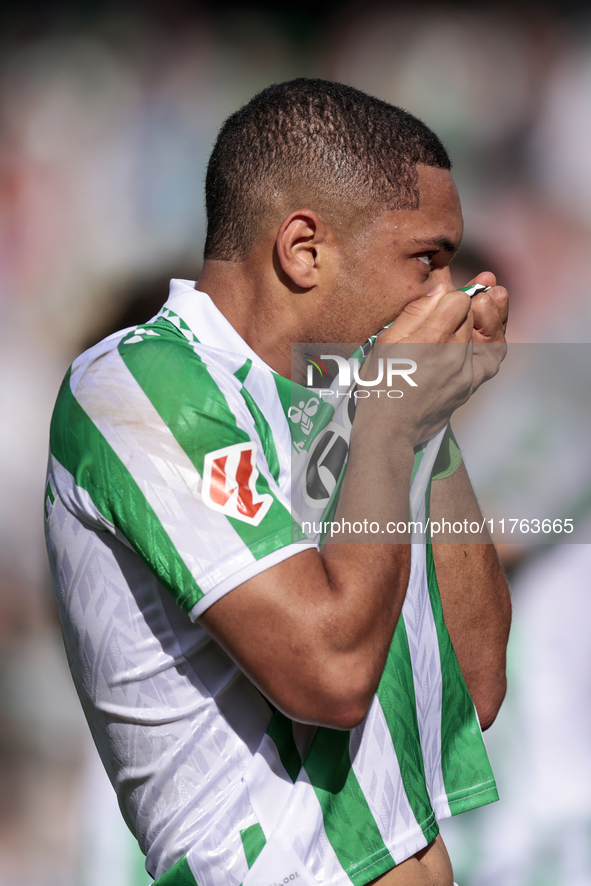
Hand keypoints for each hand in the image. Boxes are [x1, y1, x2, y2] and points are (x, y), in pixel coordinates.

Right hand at [356, 276, 507, 443]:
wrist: (390, 428)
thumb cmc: (381, 383)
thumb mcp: (386, 341)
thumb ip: (415, 312)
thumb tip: (441, 289)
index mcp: (431, 339)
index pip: (460, 300)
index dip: (451, 293)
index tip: (441, 295)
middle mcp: (455, 355)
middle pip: (473, 315)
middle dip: (471, 300)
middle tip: (476, 284)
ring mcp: (467, 372)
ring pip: (487, 334)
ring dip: (487, 316)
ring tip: (492, 297)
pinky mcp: (471, 385)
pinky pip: (492, 357)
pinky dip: (492, 341)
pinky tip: (487, 330)